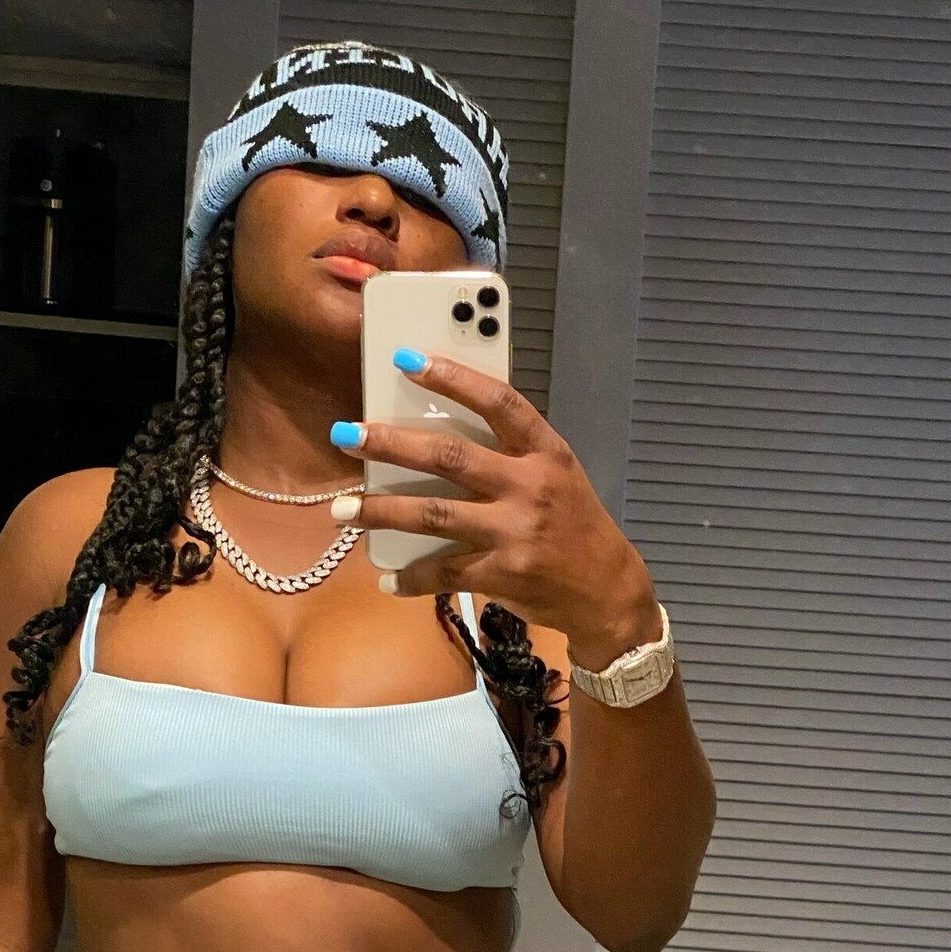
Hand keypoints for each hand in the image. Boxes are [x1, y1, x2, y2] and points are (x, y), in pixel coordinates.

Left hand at [331, 352, 662, 667]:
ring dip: (382, 512)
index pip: (499, 402)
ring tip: (342, 510)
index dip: (453, 378)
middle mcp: (531, 487)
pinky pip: (445, 573)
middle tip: (348, 434)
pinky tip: (388, 578)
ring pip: (435, 515)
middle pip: (450, 457)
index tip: (407, 360)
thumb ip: (510, 454)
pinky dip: (413, 577)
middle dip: (391, 444)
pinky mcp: (504, 574)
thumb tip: (438, 438)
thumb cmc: (574, 526)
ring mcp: (515, 533)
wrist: (607, 591)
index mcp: (546, 452)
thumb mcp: (556, 476)